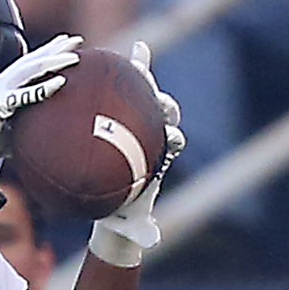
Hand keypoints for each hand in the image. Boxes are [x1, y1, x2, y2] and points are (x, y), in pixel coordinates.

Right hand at [0, 34, 80, 211]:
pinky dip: (43, 87)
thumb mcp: (3, 136)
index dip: (44, 54)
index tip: (64, 47)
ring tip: (74, 55)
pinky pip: (24, 95)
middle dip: (54, 48)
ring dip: (53, 61)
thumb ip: (20, 131)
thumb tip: (39, 140)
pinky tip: (61, 82)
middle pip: (30, 61)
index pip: (25, 67)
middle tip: (75, 39)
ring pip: (29, 70)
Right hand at [86, 42, 184, 268]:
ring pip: (147, 94)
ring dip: (146, 78)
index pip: (174, 141)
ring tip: (140, 59)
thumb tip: (153, 239)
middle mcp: (154, 136)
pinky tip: (128, 50)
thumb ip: (144, 231)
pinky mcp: (123, 111)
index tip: (172, 138)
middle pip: (165, 113)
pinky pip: (125, 88)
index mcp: (161, 156)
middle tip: (162, 103)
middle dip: (166, 106)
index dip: (174, 138)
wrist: (114, 205)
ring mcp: (140, 121)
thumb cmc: (124, 215)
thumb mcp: (132, 225)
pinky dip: (130, 69)